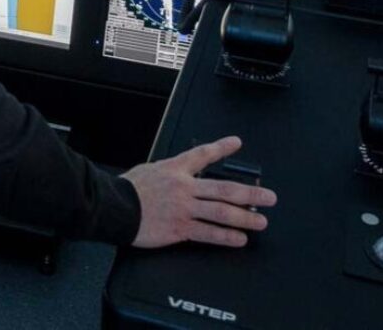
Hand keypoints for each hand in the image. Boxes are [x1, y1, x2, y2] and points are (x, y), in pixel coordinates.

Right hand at [122, 136, 275, 248]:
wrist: (113, 206)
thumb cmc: (126, 190)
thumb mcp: (148, 170)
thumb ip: (167, 173)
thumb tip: (177, 175)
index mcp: (175, 169)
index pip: (202, 154)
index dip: (221, 147)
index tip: (237, 143)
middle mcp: (184, 187)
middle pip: (224, 188)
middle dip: (250, 193)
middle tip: (269, 197)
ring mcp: (184, 208)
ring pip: (222, 212)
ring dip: (245, 217)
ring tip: (261, 222)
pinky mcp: (179, 228)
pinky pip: (208, 233)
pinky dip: (226, 237)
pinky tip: (239, 239)